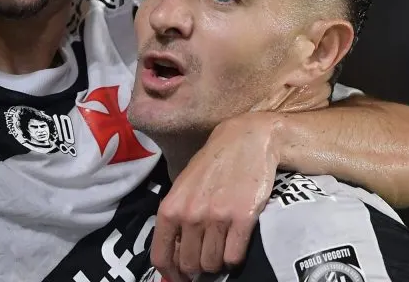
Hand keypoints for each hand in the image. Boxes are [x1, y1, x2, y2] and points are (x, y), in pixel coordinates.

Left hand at [151, 112, 279, 280]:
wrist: (247, 141)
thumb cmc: (213, 165)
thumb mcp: (184, 187)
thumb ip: (177, 218)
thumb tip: (174, 254)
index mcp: (170, 208)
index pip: (161, 256)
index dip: (171, 274)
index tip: (181, 278)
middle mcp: (190, 214)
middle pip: (189, 265)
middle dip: (198, 268)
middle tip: (207, 258)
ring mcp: (216, 217)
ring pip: (212, 264)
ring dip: (218, 264)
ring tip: (222, 249)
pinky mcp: (242, 218)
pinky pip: (234, 257)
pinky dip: (235, 259)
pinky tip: (236, 245)